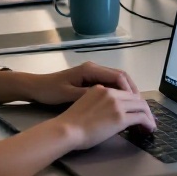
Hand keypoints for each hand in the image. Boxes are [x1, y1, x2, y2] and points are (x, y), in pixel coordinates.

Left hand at [14, 62, 137, 105]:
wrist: (35, 87)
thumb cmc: (50, 91)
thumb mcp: (69, 95)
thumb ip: (90, 95)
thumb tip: (110, 99)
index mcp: (91, 70)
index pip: (118, 76)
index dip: (130, 90)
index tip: (137, 103)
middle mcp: (94, 69)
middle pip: (121, 77)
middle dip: (133, 91)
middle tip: (141, 106)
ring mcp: (92, 74)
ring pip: (116, 81)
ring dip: (127, 92)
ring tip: (134, 106)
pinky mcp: (88, 80)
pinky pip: (109, 85)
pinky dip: (118, 93)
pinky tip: (120, 104)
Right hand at [54, 85, 154, 151]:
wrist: (66, 130)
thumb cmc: (70, 123)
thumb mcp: (86, 104)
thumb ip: (100, 104)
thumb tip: (111, 114)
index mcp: (101, 89)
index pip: (124, 93)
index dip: (134, 102)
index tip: (137, 111)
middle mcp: (111, 93)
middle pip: (136, 98)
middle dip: (144, 109)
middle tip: (148, 119)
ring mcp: (116, 104)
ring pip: (141, 106)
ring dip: (148, 116)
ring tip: (150, 126)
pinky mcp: (120, 117)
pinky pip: (141, 117)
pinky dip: (148, 123)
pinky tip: (149, 129)